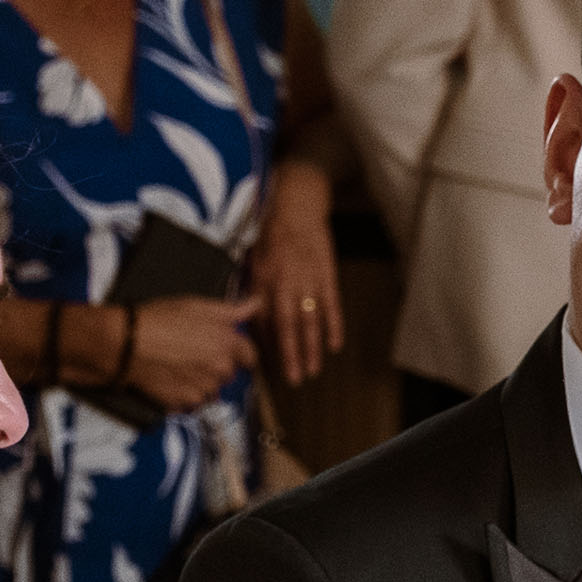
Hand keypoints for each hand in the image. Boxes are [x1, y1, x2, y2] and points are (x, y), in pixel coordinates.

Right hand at [124, 295, 258, 412]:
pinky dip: (185, 394)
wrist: (125, 344)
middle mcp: (221, 369)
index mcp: (227, 343)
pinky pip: (193, 402)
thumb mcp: (196, 305)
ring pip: (212, 390)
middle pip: (230, 373)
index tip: (226, 348)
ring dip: (202, 382)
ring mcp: (204, 389)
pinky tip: (170, 378)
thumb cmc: (158, 320)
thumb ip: (232, 309)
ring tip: (179, 365)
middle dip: (217, 366)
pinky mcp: (185, 403)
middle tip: (192, 353)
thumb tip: (256, 303)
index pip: (250, 356)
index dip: (239, 352)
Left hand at [247, 164, 345, 386]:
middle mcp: (284, 282)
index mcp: (262, 279)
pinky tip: (334, 344)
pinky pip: (330, 304)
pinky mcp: (326, 273)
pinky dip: (333, 325)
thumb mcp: (252, 255)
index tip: (265, 366)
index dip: (264, 344)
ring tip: (313, 370)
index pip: (262, 319)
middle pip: (286, 325)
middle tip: (292, 379)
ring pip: (309, 320)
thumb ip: (251, 285)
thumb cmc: (271, 229)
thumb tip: (247, 313)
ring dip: (311, 347)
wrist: (297, 203)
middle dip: (289, 354)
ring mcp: (307, 279)